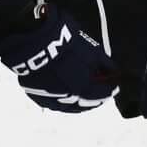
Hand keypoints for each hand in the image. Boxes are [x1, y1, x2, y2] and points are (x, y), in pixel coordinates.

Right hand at [0, 0, 113, 114]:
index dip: (109, 90)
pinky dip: (61, 101)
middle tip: (100, 95)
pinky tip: (66, 97)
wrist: (32, 39)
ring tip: (84, 98)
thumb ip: (103, 64)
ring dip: (79, 103)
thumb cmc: (63, 42)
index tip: (113, 87)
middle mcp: (67, 97)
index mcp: (83, 87)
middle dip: (95, 99)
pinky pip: (52, 102)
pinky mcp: (35, 93)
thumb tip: (113, 72)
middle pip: (85, 103)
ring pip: (68, 106)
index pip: (101, 94)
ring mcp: (49, 97)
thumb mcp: (89, 50)